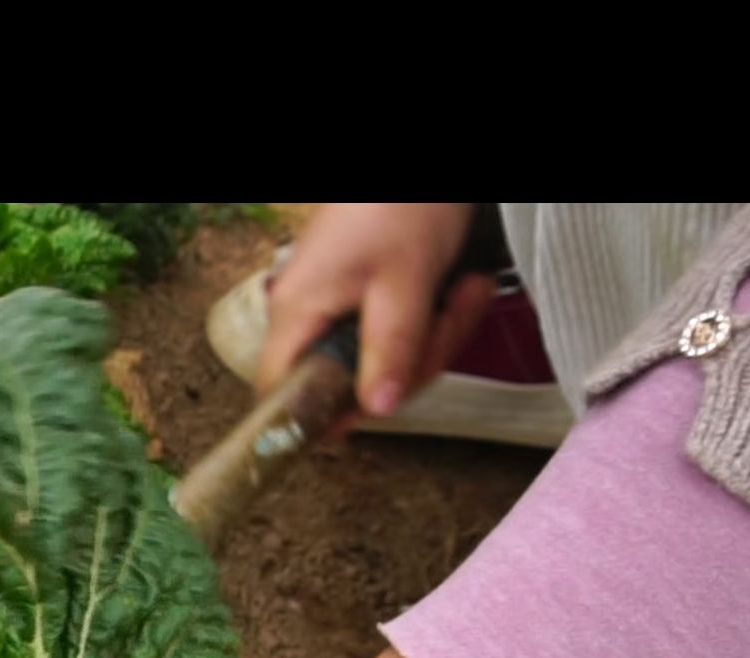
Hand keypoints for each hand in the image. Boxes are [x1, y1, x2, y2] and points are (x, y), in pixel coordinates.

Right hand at [255, 203, 494, 421]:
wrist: (419, 153)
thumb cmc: (403, 204)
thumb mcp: (405, 281)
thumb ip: (392, 348)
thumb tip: (376, 411)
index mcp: (298, 312)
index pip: (280, 392)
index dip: (320, 413)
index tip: (379, 403)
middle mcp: (308, 315)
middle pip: (346, 381)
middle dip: (413, 363)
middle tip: (455, 317)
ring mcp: (336, 304)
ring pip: (381, 359)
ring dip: (437, 336)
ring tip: (469, 290)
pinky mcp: (364, 294)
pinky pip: (395, 333)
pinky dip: (435, 319)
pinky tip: (461, 287)